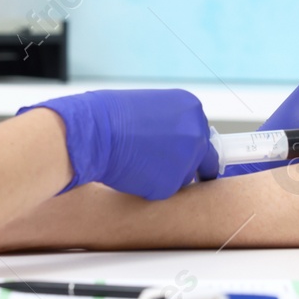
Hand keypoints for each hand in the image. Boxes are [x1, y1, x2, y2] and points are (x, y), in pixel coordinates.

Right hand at [19, 89, 216, 199]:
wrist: (94, 131)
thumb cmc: (111, 117)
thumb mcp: (151, 109)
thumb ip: (172, 124)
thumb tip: (177, 142)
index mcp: (192, 108)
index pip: (203, 134)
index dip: (194, 147)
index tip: (197, 157)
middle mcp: (197, 132)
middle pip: (203, 158)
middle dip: (188, 165)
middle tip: (162, 165)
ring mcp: (187, 159)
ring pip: (183, 177)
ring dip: (165, 175)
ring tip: (137, 160)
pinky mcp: (172, 183)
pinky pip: (165, 190)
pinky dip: (150, 186)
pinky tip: (133, 171)